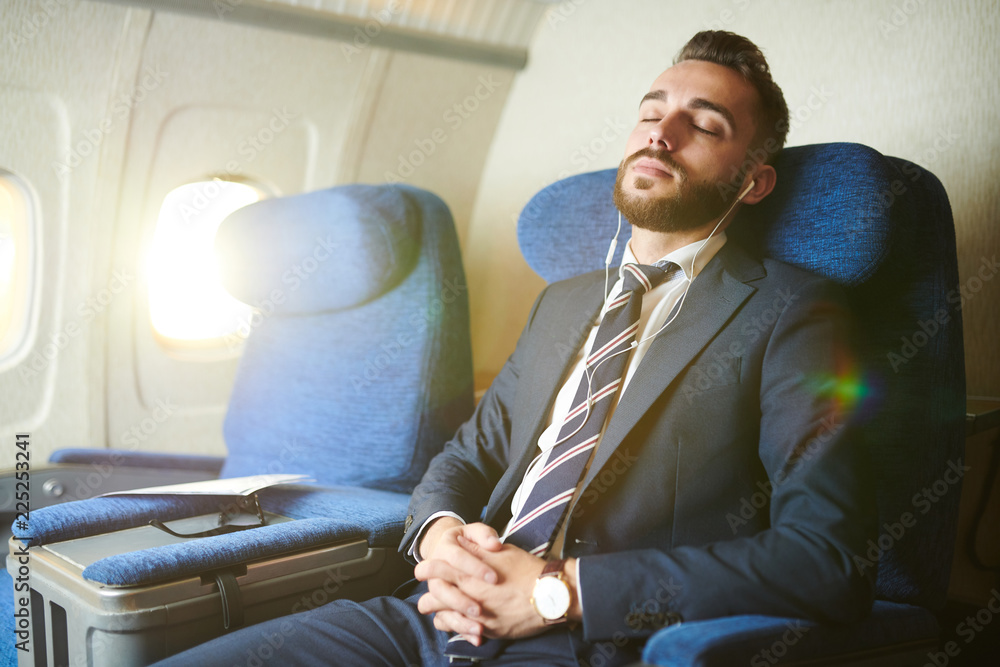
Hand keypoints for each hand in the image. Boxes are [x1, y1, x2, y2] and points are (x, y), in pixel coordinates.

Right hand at [415, 520, 502, 642]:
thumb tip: (494, 544)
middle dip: (459, 600)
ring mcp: (438, 590)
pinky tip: (478, 637)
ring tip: (479, 628)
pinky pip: (444, 621)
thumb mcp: (477, 532)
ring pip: (437, 609)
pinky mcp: (444, 606)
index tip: (494, 578)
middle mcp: (436, 572)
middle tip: (480, 609)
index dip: (474, 567)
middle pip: (439, 588)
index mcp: (444, 549)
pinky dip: (460, 629)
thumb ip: (485, 535)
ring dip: (457, 619)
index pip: (456, 557)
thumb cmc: (472, 541)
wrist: (459, 554)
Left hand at [417, 542, 577, 642]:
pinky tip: (461, 623)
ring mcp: (478, 618)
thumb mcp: (500, 552)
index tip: (422, 569)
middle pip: (433, 600)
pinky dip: (459, 628)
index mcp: (469, 576)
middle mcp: (469, 598)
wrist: (551, 595)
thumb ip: (476, 549)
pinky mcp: (489, 631)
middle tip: (428, 595)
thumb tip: (461, 542)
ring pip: (444, 620)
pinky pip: (463, 634)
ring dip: (441, 614)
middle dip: (428, 597)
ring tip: (441, 611)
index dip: (426, 569)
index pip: (436, 571)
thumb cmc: (526, 570)